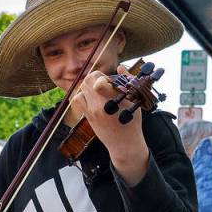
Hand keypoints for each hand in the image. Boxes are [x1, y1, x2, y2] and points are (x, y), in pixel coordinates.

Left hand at [74, 66, 149, 185]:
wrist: (124, 144)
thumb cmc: (132, 122)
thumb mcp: (135, 100)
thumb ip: (128, 81)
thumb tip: (120, 67)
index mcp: (112, 101)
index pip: (98, 82)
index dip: (103, 78)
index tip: (110, 82)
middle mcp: (99, 106)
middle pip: (87, 80)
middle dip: (96, 78)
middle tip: (105, 84)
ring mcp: (91, 112)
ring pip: (80, 88)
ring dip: (89, 86)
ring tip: (99, 91)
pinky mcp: (87, 117)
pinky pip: (77, 99)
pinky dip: (82, 95)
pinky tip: (92, 98)